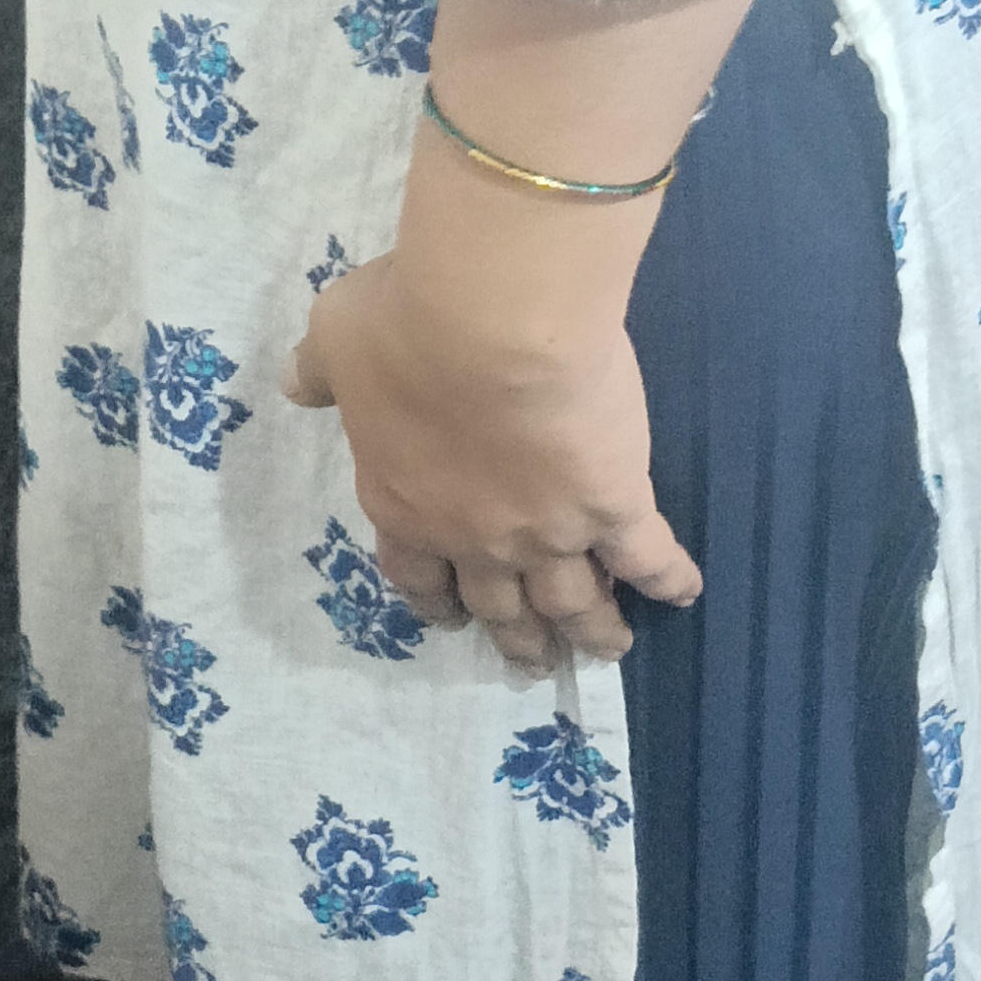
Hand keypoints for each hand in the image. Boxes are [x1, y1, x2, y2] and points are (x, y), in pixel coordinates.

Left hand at [284, 254, 701, 673]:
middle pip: (499, 604)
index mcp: (407, 503)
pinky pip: (647, 554)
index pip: (415, 574)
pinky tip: (684, 593)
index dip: (435, 600)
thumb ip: (319, 371)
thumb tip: (296, 383)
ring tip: (607, 648)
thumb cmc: (407, 325)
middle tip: (533, 661)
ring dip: (590, 628)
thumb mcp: (338, 339)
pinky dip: (667, 579)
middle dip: (517, 636)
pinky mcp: (614, 503)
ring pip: (573, 599)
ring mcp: (549, 530)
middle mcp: (477, 537)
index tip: (449, 616)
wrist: (491, 320)